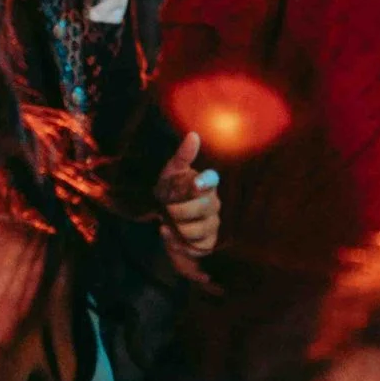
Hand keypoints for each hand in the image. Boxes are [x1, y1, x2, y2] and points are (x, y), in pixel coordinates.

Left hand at [155, 131, 220, 286]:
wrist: (165, 218)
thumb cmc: (171, 192)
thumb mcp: (171, 173)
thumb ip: (182, 156)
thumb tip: (193, 134)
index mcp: (206, 183)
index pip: (212, 180)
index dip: (205, 182)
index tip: (195, 183)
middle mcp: (213, 203)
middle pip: (203, 208)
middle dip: (180, 210)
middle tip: (168, 208)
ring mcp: (212, 223)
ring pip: (198, 229)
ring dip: (178, 227)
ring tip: (167, 222)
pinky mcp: (207, 242)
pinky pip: (196, 246)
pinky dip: (178, 242)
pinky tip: (169, 234)